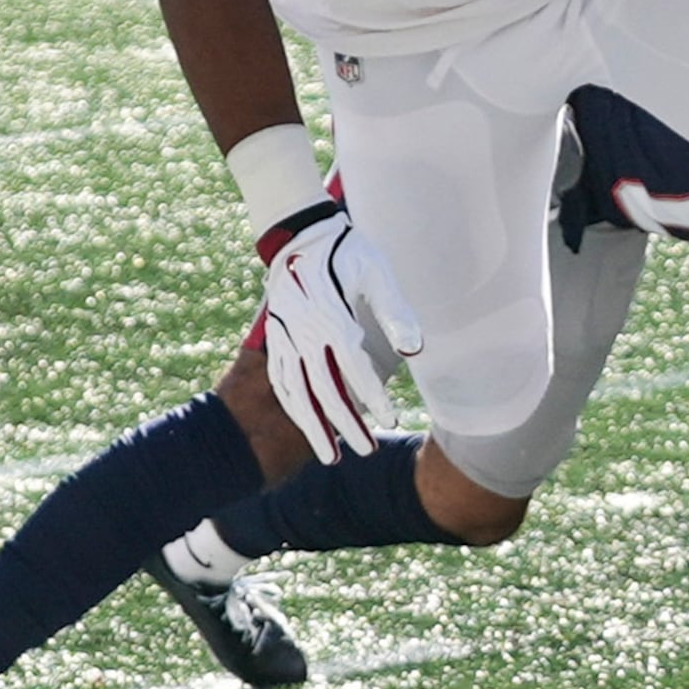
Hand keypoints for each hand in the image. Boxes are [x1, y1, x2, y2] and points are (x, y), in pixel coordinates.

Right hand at [257, 203, 426, 461]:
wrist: (300, 233)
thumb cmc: (348, 252)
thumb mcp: (378, 273)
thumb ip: (395, 312)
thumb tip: (414, 351)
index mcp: (331, 316)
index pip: (354, 366)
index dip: (372, 395)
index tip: (389, 420)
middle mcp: (304, 331)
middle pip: (325, 387)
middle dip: (345, 423)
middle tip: (365, 450)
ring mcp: (285, 335)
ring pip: (297, 390)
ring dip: (313, 425)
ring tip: (331, 456)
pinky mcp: (274, 336)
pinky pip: (278, 377)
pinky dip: (291, 404)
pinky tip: (304, 423)